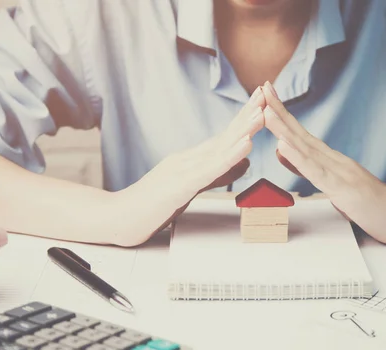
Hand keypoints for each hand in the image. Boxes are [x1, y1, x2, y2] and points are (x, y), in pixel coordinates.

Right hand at [114, 87, 265, 246]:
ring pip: (219, 148)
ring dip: (242, 129)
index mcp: (191, 160)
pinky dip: (230, 156)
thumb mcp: (190, 187)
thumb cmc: (152, 206)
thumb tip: (245, 162)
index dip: (243, 119)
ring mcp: (183, 171)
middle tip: (266, 93)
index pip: (222, 137)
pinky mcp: (180, 187)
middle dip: (246, 114)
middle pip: (223, 135)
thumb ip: (217, 174)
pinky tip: (246, 144)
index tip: (261, 102)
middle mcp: (188, 159)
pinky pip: (210, 170)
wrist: (119, 219)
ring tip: (262, 113)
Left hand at [261, 82, 385, 244]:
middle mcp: (334, 160)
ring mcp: (339, 172)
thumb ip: (307, 168)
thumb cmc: (370, 204)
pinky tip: (283, 145)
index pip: (301, 134)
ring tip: (266, 111)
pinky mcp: (343, 189)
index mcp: (330, 160)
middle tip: (262, 89)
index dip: (282, 115)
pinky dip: (298, 158)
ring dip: (284, 129)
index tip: (265, 96)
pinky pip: (317, 172)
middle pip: (301, 133)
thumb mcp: (333, 184)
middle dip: (280, 111)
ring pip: (306, 148)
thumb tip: (281, 150)